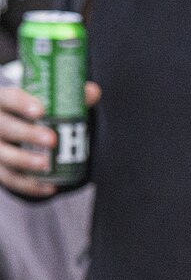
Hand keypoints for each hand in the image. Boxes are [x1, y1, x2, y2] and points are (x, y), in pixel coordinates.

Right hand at [0, 75, 99, 196]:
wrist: (15, 135)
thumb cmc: (30, 114)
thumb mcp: (45, 103)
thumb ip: (67, 97)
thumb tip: (93, 91)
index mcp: (4, 102)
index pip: (8, 98)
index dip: (21, 103)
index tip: (40, 110)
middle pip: (6, 127)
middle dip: (28, 134)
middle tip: (52, 139)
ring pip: (5, 155)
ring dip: (25, 160)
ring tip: (46, 164)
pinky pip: (11, 179)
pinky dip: (30, 185)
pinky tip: (49, 187)